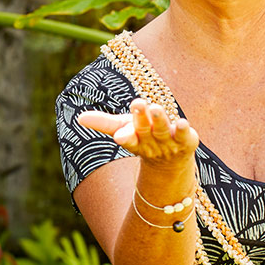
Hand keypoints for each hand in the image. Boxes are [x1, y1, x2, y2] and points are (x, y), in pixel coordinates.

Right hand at [77, 98, 198, 167]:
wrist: (170, 161)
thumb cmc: (143, 138)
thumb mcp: (123, 128)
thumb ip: (103, 123)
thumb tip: (79, 118)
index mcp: (134, 140)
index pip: (128, 139)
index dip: (125, 136)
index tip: (120, 135)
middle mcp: (151, 142)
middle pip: (144, 131)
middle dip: (141, 119)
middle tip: (137, 104)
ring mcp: (169, 143)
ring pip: (162, 131)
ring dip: (159, 120)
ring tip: (156, 108)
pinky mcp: (186, 141)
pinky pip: (184, 135)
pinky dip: (183, 129)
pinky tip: (182, 122)